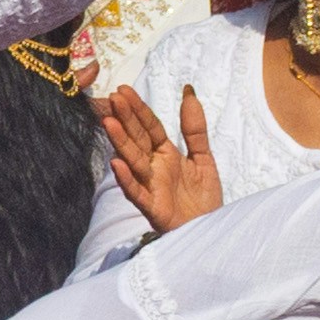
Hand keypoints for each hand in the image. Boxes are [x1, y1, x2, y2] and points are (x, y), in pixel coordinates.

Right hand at [95, 82, 222, 232]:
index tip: (123, 91)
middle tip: (113, 99)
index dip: (138, 109)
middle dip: (125, 119)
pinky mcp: (153, 208)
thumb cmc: (204, 198)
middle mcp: (154, 168)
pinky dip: (126, 180)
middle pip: (137, 140)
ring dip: (120, 143)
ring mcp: (151, 187)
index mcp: (165, 154)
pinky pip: (137, 193)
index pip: (149, 127)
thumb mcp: (204, 158)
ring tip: (108, 123)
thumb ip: (194, 129)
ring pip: (133, 161)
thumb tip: (188, 92)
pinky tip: (116, 164)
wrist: (211, 229)